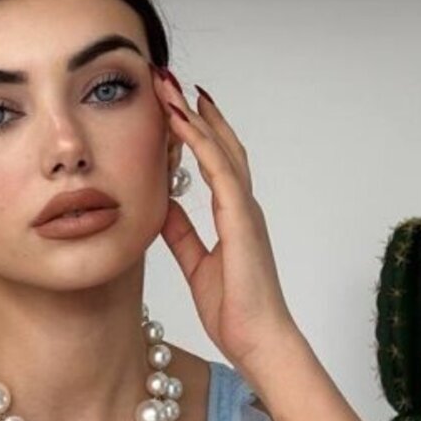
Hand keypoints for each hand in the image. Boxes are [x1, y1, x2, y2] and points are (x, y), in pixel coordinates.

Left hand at [152, 68, 299, 372]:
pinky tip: (180, 121)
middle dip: (195, 110)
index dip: (197, 131)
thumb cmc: (236, 312)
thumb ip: (182, 234)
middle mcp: (243, 206)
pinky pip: (219, 171)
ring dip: (194, 115)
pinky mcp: (243, 220)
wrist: (259, 341)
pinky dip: (200, 142)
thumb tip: (162, 208)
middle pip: (220, 145)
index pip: (215, 162)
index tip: (175, 105)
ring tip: (170, 85)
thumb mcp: (196, 264)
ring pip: (220, 149)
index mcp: (234, 216)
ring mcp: (246, 210)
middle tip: (170, 79)